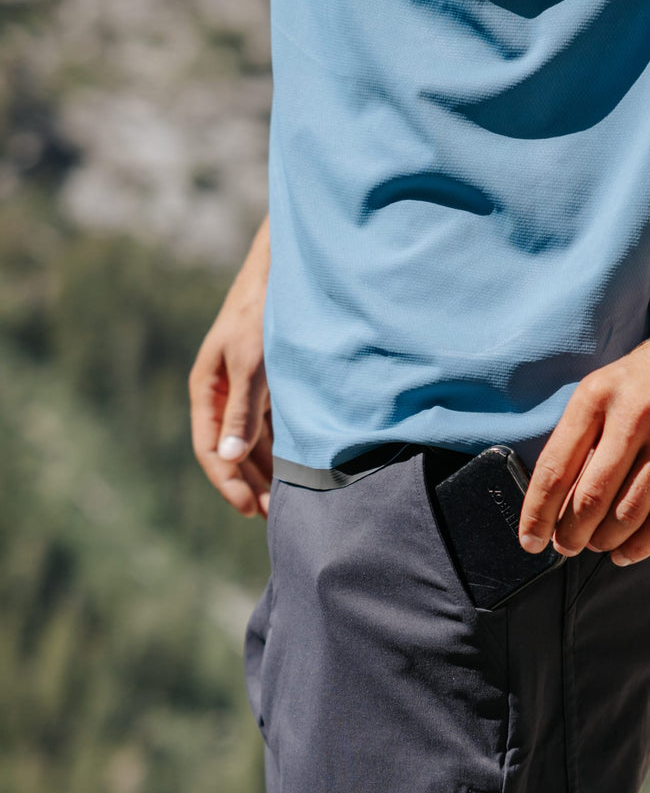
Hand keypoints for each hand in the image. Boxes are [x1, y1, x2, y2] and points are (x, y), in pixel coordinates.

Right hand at [189, 217, 272, 517]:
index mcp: (207, 390)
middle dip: (250, 486)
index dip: (227, 482)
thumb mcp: (252, 363)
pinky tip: (299, 472)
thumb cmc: (263, 313)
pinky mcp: (269, 389)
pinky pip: (271, 431)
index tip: (248, 510)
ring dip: (268, 474)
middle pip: (232, 453)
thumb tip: (229, 457)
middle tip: (274, 518)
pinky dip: (282, 452)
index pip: (209, 449)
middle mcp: (223, 396)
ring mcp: (246, 393)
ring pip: (253, 445)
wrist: (286, 275)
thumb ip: (242, 411)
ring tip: (289, 504)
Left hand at [518, 314, 649, 565]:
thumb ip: (586, 433)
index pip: (555, 468)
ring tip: (597, 547)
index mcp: (596, 397)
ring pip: (625, 514)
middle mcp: (630, 418)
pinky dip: (641, 545)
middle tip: (566, 547)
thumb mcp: (611, 384)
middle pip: (588, 498)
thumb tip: (559, 496)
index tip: (530, 541)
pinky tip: (626, 553)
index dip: (538, 513)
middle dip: (571, 535)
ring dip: (604, 541)